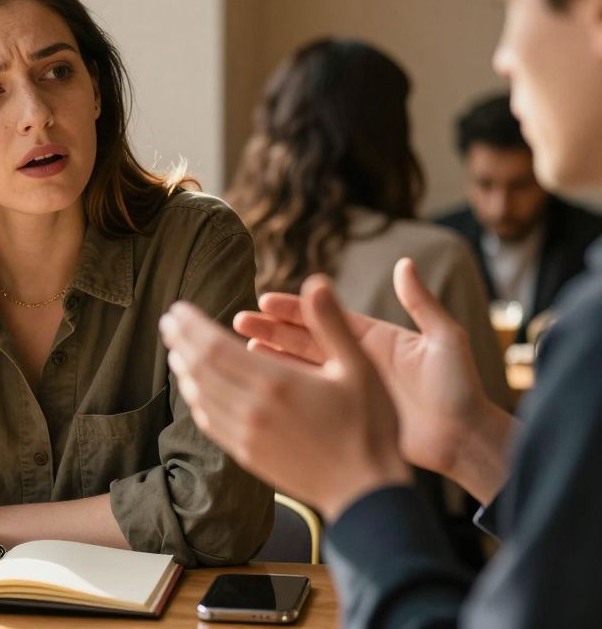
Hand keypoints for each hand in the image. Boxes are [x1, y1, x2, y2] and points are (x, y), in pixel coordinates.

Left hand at [160, 275, 411, 520]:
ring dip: (184, 370)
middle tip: (168, 322)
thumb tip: (316, 281)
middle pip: (200, 368)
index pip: (214, 346)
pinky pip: (210, 423)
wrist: (365, 494)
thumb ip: (331, 323)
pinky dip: (196, 401)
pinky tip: (195, 390)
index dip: (191, 326)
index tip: (178, 309)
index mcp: (276, 382)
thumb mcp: (360, 368)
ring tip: (175, 350)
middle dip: (180, 341)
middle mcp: (253, 408)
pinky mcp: (247, 455)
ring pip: (200, 395)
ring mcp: (246, 434)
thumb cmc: (370, 427)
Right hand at [232, 259, 513, 500]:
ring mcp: (348, 388)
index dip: (295, 308)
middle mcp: (356, 360)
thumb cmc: (461, 390)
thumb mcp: (445, 340)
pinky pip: (308, 397)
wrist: (466, 441)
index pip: (326, 317)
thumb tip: (404, 264)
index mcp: (374, 338)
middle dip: (271, 329)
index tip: (264, 301)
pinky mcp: (346, 415)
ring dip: (271, 357)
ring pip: (300, 367)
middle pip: (304, 338)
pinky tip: (262, 383)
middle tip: (239, 322)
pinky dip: (284, 387)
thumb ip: (421, 303)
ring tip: (242, 349)